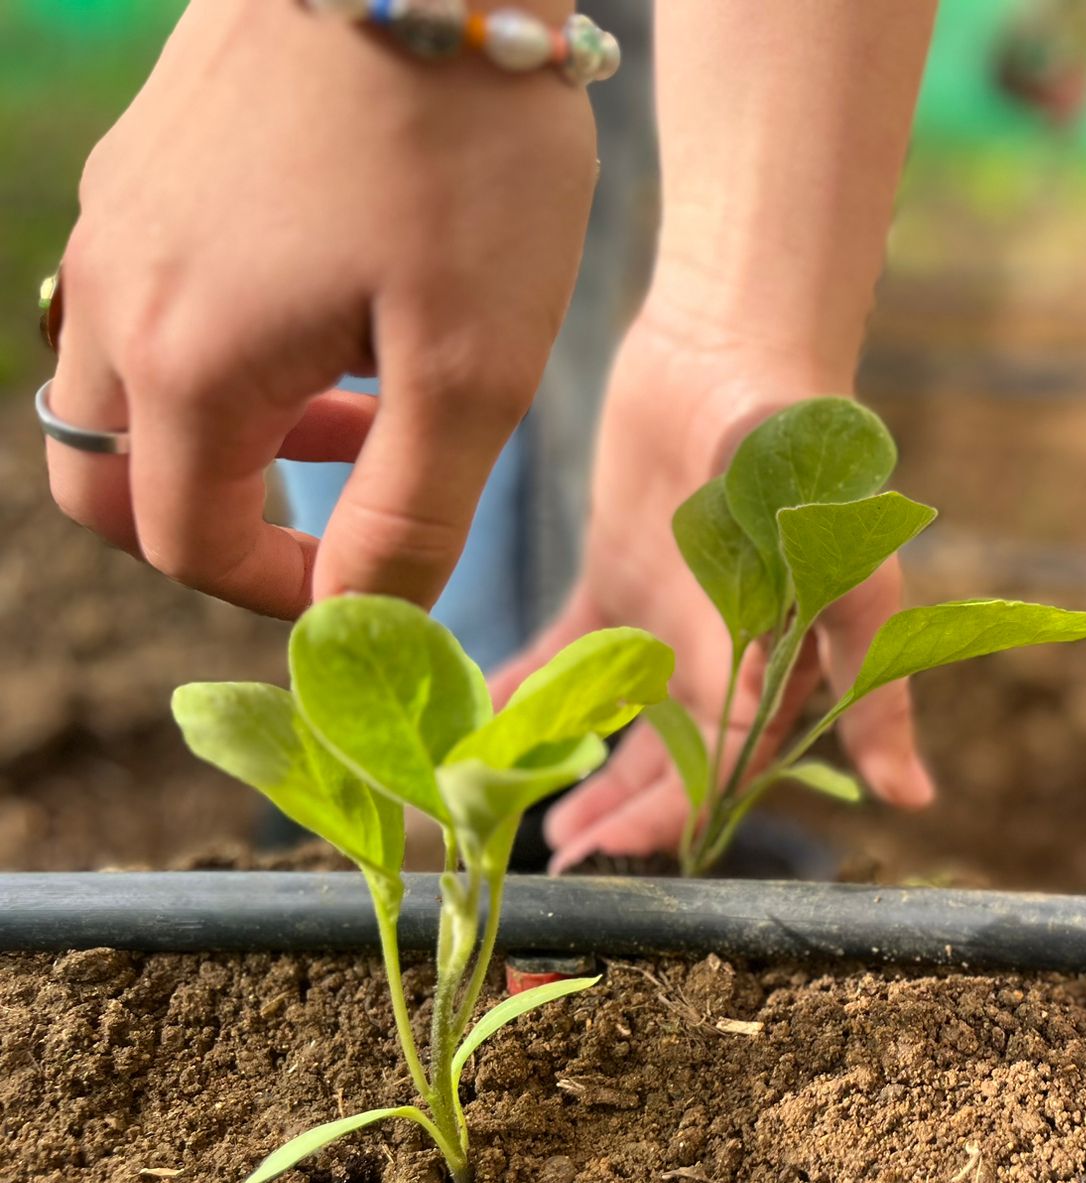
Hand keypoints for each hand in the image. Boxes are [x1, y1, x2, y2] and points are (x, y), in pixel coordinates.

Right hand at [44, 0, 595, 618]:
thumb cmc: (462, 153)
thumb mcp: (472, 366)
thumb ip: (411, 512)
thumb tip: (366, 621)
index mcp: (185, 365)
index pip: (185, 545)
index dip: (280, 597)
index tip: (378, 582)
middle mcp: (116, 294)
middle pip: (110, 480)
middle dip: (216, 531)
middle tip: (337, 518)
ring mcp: (117, 219)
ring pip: (122, 388)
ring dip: (227, 439)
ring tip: (363, 415)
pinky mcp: (145, 161)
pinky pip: (146, 301)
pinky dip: (221, 353)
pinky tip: (333, 317)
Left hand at [492, 307, 934, 868]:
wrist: (738, 350)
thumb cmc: (806, 463)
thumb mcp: (848, 581)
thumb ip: (872, 690)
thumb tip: (915, 799)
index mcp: (774, 673)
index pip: (717, 773)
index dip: (661, 820)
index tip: (598, 853)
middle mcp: (720, 659)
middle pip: (660, 759)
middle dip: (608, 807)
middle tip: (543, 846)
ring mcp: (664, 619)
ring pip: (612, 716)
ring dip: (568, 758)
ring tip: (508, 794)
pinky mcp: (615, 574)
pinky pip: (567, 648)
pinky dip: (529, 681)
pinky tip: (487, 709)